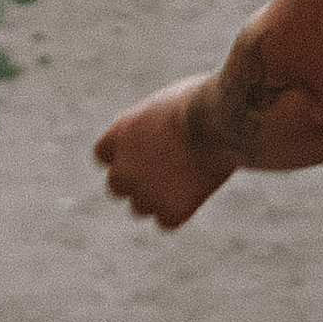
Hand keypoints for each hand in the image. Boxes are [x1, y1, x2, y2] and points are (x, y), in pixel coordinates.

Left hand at [93, 74, 239, 229]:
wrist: (219, 121)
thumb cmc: (203, 100)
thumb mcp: (168, 101)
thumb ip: (155, 122)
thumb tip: (163, 129)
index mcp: (120, 134)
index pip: (103, 155)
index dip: (124, 156)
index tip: (145, 153)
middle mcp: (123, 168)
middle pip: (117, 186)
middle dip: (137, 181)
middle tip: (166, 173)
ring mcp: (145, 193)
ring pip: (141, 207)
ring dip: (158, 198)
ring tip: (189, 178)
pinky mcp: (170, 211)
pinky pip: (168, 221)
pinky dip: (181, 210)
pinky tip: (199, 191)